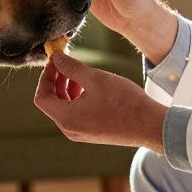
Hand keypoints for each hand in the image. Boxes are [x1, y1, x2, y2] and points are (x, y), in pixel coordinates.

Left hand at [34, 52, 167, 152]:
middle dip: (57, 80)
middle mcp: (70, 129)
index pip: (41, 97)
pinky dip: (78, 97)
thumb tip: (56, 58)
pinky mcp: (92, 132)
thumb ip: (71, 68)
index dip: (45, 76)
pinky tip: (91, 86)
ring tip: (80, 72)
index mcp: (66, 118)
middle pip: (52, 102)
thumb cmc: (124, 102)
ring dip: (68, 88)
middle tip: (67, 62)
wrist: (150, 125)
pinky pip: (76, 113)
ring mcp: (81, 133)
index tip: (55, 61)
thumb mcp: (95, 78)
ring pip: (64, 107)